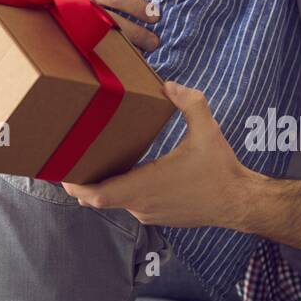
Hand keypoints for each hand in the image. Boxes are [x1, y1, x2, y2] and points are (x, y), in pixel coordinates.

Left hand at [62, 82, 259, 230]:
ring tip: (92, 160)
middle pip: (99, 199)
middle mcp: (143, 204)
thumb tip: (169, 84)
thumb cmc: (221, 169)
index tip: (60, 174)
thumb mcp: (208, 129)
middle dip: (81, 183)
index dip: (76, 186)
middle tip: (68, 160)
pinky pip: (130, 203)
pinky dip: (120, 190)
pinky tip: (123, 170)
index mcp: (147, 185)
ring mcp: (150, 213)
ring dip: (102, 185)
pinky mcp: (158, 216)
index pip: (99, 195)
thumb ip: (189, 102)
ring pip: (115, 201)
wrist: (240, 202)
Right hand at [68, 0, 159, 52]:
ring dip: (125, 49)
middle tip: (156, 42)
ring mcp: (68, 24)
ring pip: (101, 41)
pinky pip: (89, 48)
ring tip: (146, 55)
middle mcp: (74, 8)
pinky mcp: (64, 36)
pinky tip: (123, 64)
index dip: (135, 6)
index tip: (155, 14)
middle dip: (135, 36)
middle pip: (110, 25)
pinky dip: (107, 56)